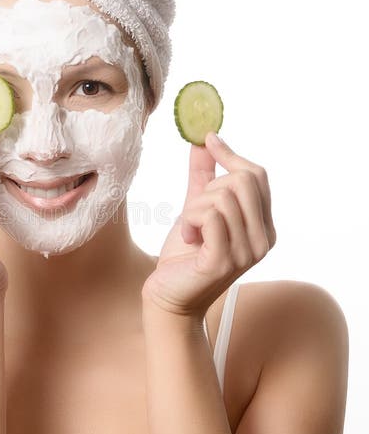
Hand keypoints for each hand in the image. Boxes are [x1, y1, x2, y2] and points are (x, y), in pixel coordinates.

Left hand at [141, 132, 276, 318]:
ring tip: (190, 230)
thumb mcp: (197, 208)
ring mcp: (247, 253)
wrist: (168, 295)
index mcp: (264, 226)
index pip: (257, 176)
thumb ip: (204, 175)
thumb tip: (205, 138)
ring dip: (195, 208)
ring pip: (222, 197)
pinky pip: (210, 217)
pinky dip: (190, 221)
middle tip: (195, 212)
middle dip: (210, 187)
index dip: (231, 155)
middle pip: (243, 180)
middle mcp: (263, 240)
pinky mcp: (224, 261)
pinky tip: (187, 238)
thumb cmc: (184, 254)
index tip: (208, 140)